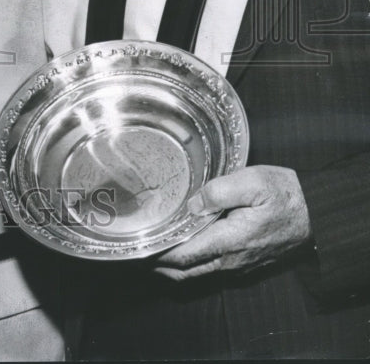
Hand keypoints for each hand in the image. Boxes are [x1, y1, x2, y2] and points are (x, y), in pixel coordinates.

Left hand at [154, 165, 311, 280]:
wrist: (317, 213)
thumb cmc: (284, 194)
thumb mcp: (251, 182)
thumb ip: (217, 191)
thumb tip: (192, 205)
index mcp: (229, 241)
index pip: (183, 256)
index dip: (158, 254)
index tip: (139, 246)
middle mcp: (231, 260)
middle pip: (185, 272)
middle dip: (159, 266)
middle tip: (137, 252)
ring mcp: (240, 265)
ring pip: (198, 273)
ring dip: (174, 267)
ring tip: (152, 252)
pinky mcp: (247, 263)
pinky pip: (212, 270)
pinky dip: (192, 265)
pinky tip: (182, 250)